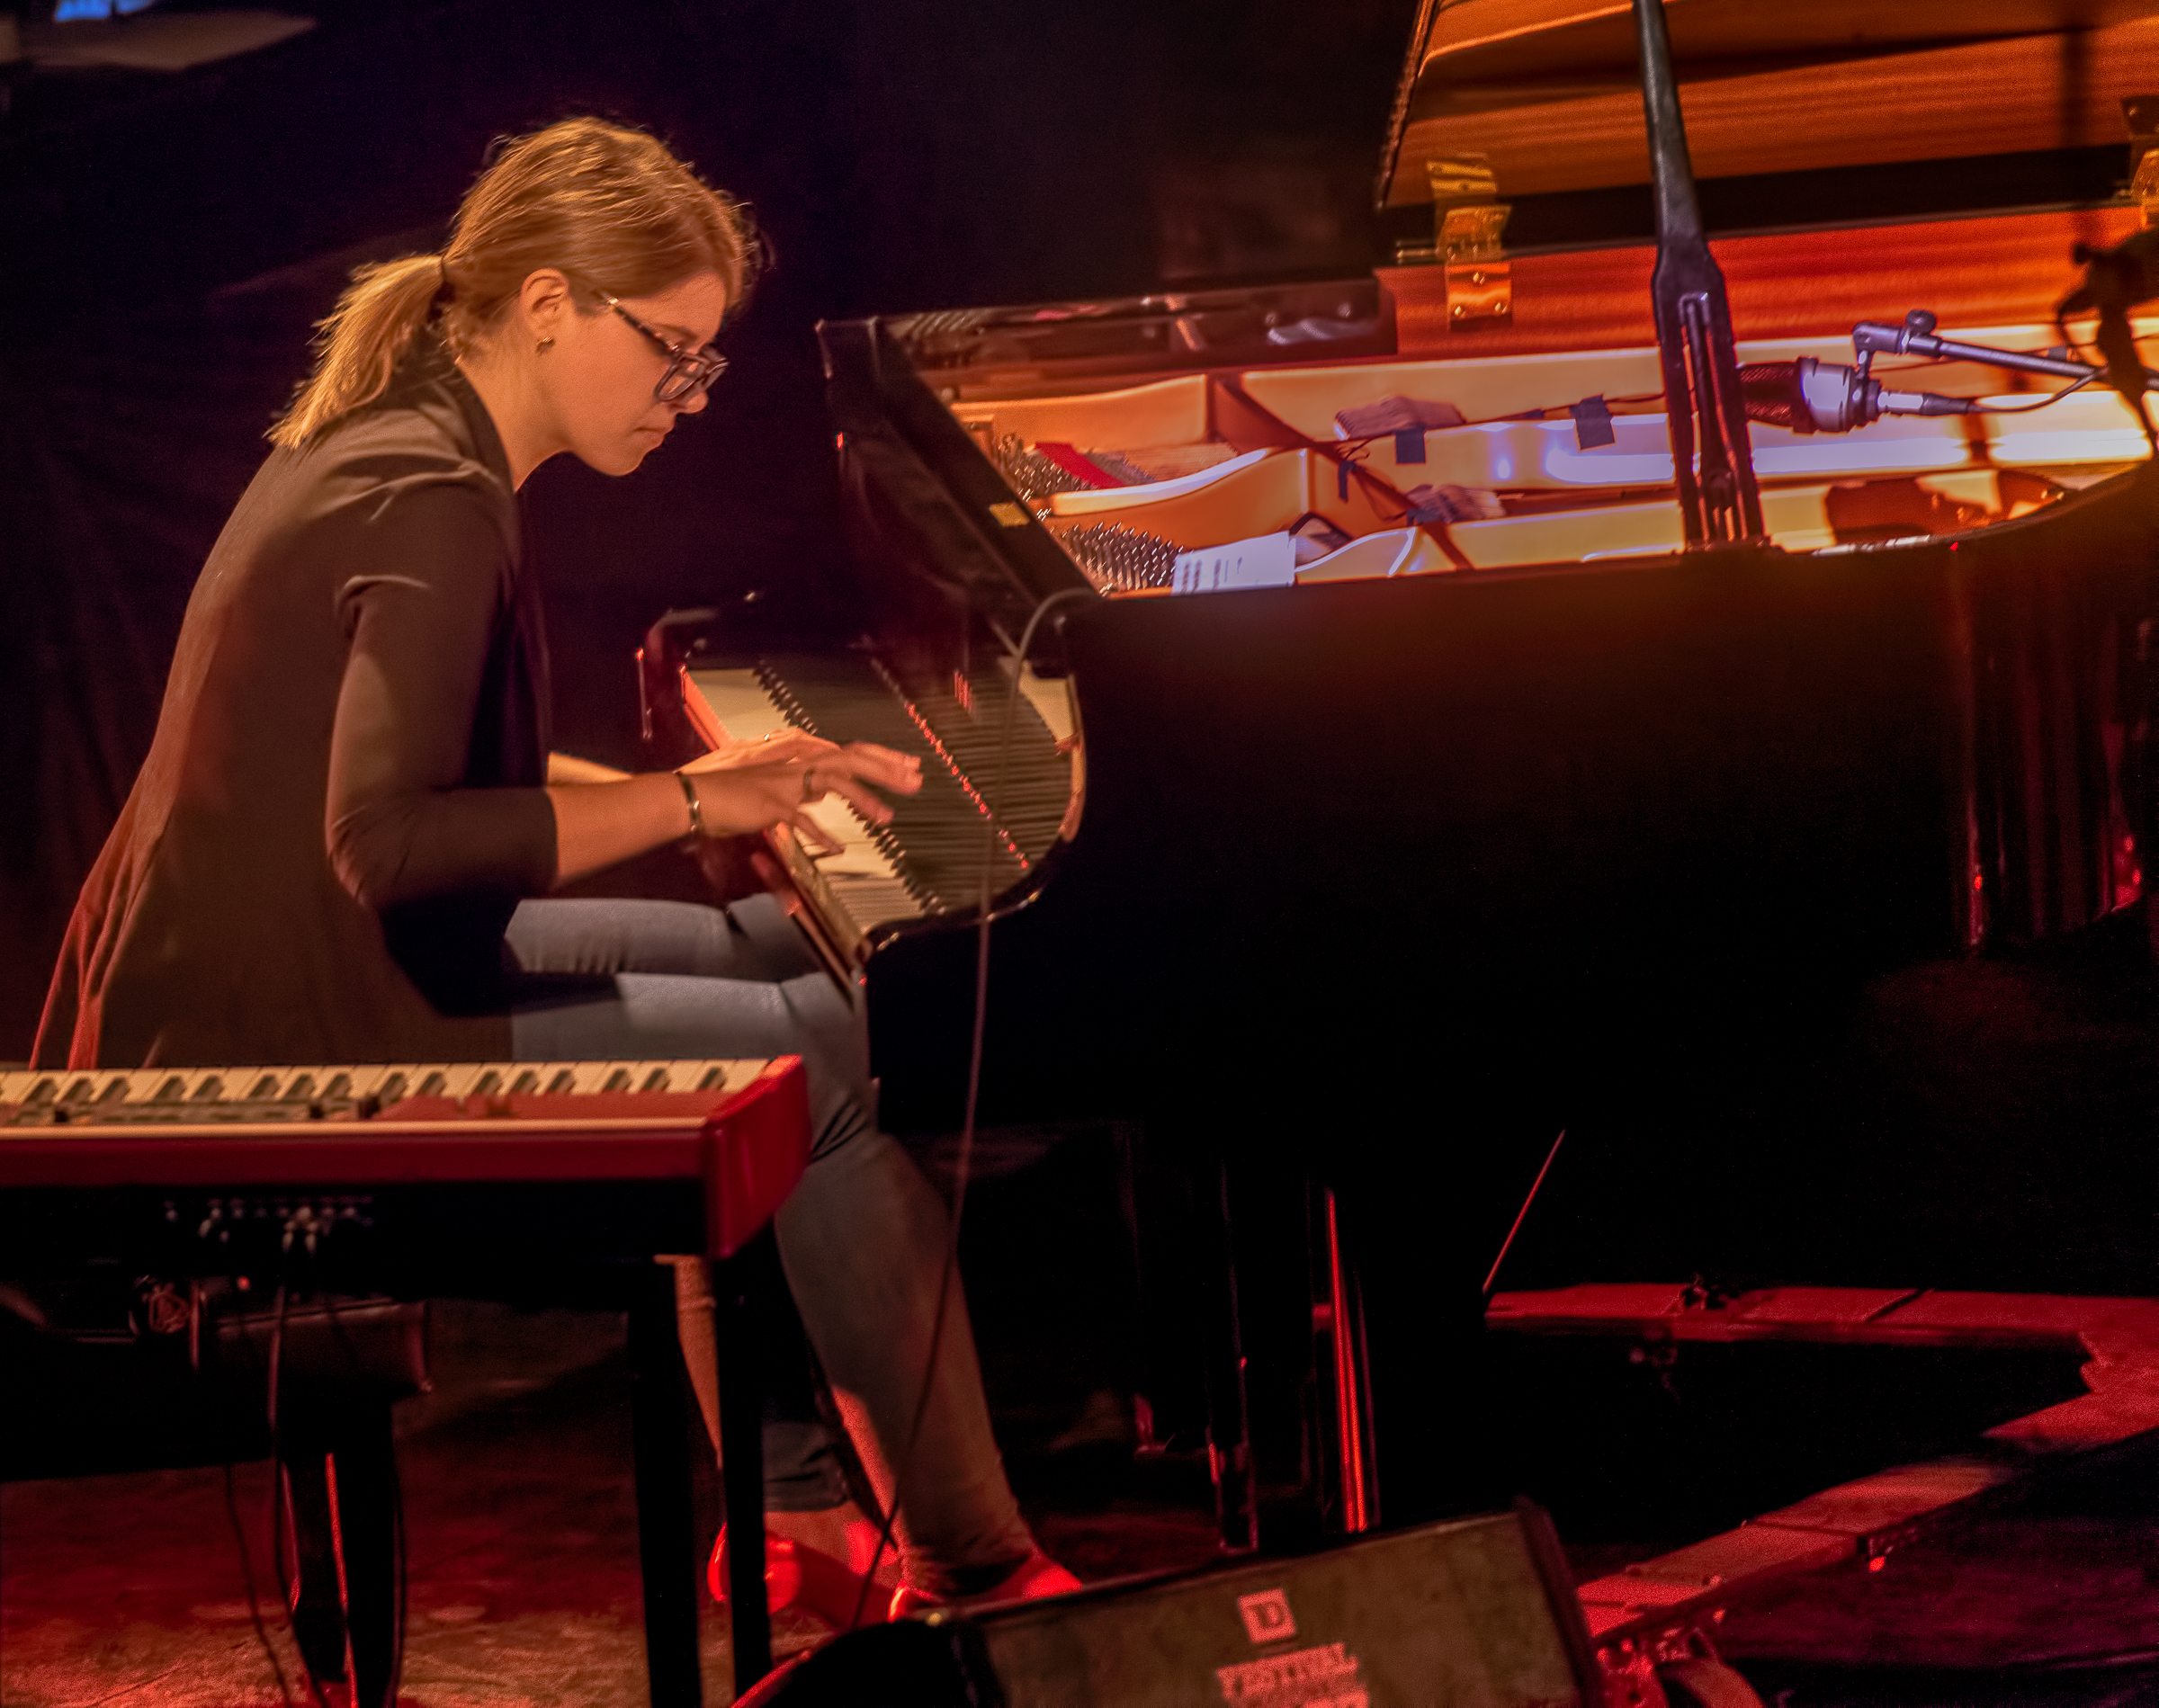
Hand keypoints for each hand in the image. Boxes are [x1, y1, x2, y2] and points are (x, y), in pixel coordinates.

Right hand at [677, 731, 920, 847]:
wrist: (695, 798)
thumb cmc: (731, 798)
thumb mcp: (774, 794)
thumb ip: (799, 795)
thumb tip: (819, 799)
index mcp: (800, 764)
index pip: (850, 753)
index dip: (882, 758)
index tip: (908, 766)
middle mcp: (797, 767)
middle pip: (852, 759)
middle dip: (887, 770)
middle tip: (916, 781)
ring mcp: (784, 783)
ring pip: (834, 780)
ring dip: (863, 798)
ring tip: (887, 818)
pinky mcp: (771, 803)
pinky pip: (801, 818)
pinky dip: (821, 833)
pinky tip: (837, 849)